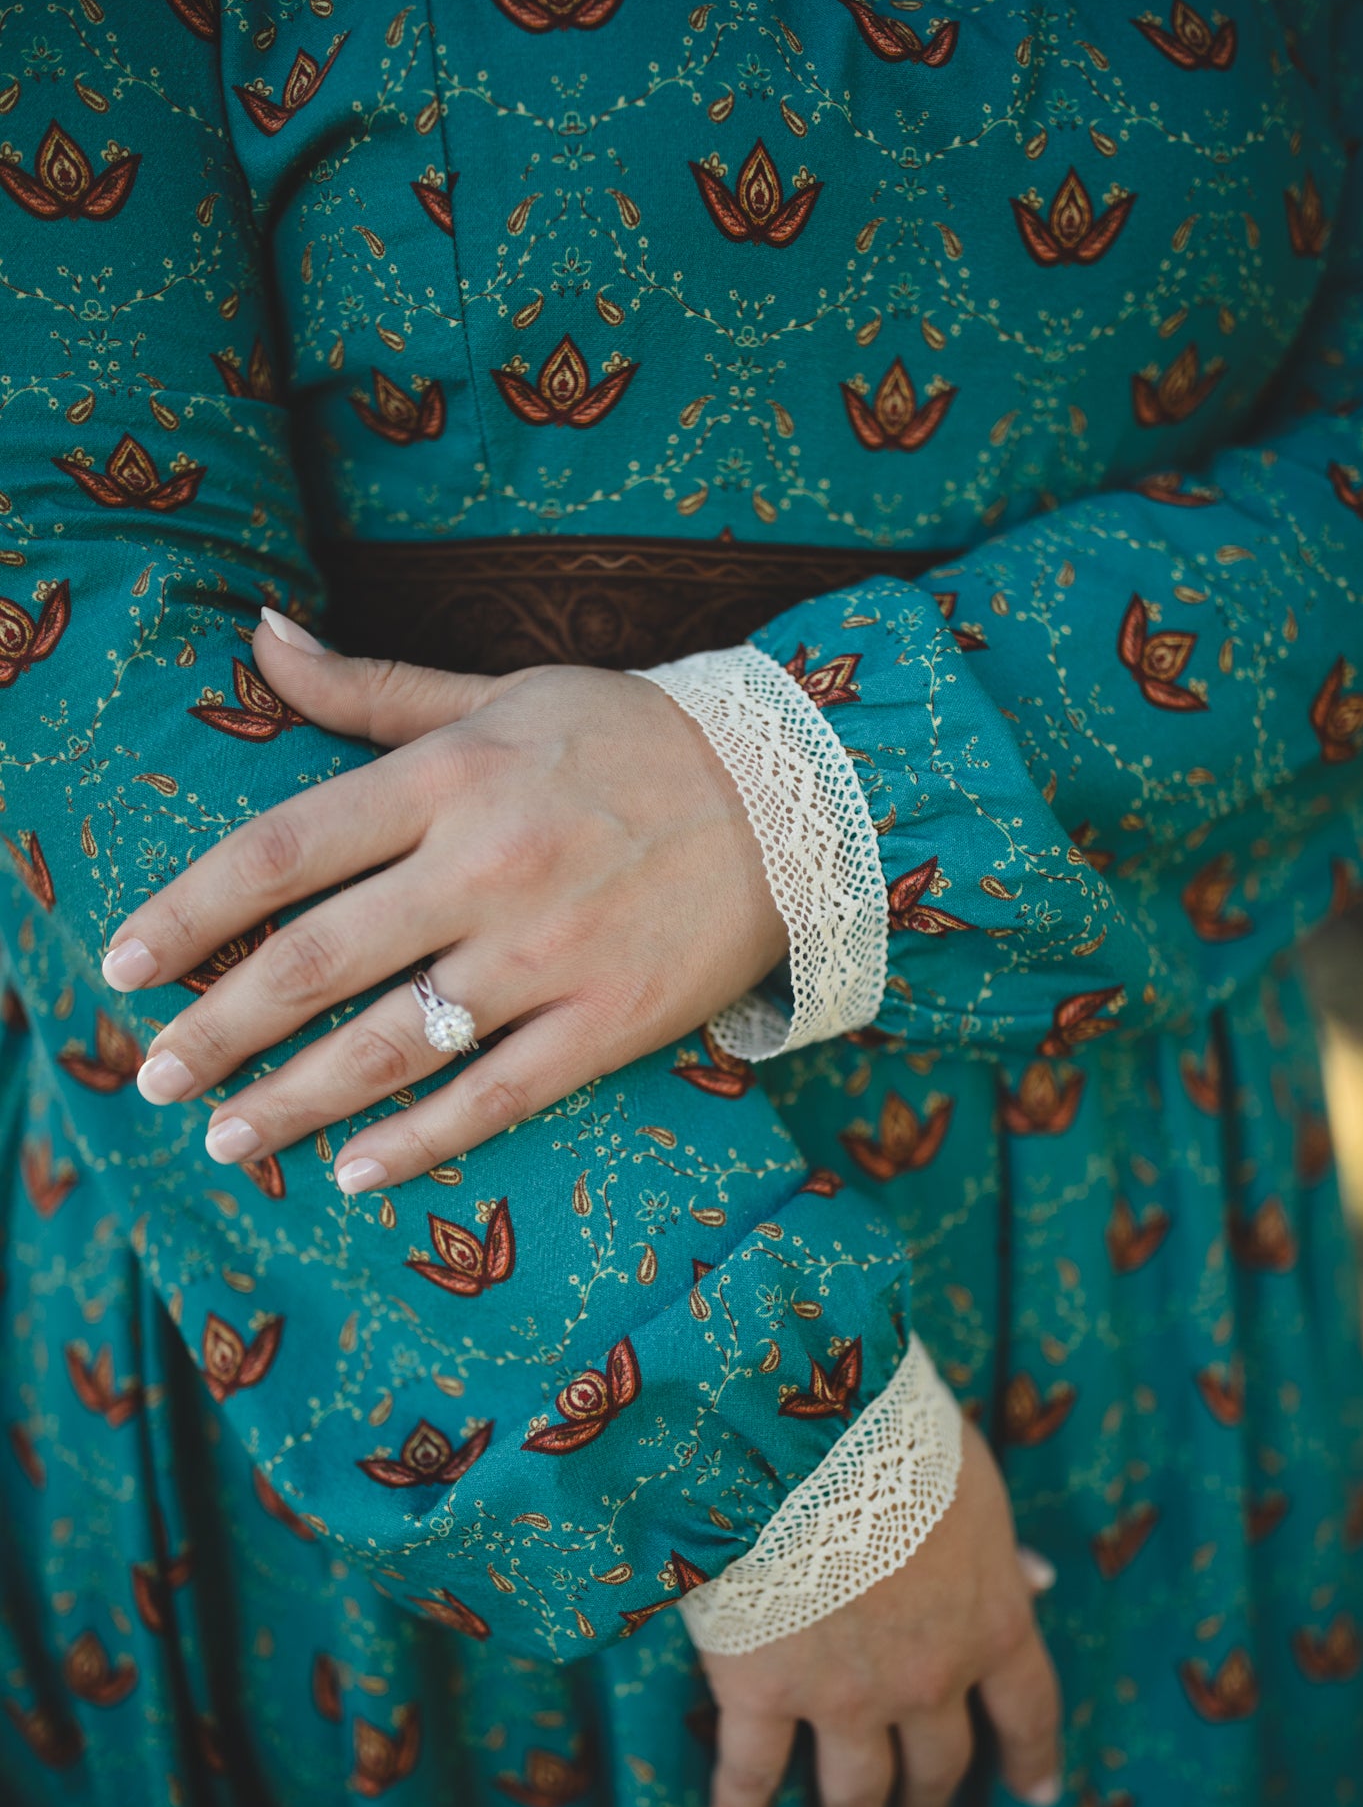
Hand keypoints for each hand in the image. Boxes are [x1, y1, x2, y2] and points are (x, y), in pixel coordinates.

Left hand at [102, 612, 786, 1190]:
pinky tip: (351, 1171)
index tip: (124, 966)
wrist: (795, 796)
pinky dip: (415, 1141)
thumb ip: (370, 688)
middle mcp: (486, 867)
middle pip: (316, 962)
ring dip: (293, 1101)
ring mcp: (548, 955)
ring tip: (227, 1140)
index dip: (189, 913)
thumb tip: (256, 635)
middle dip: (217, 1029)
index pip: (282, 851)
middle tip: (153, 1078)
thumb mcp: (500, 695)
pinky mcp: (608, 1025)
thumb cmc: (630, 737)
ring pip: (390, 1045)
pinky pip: (493, 1097)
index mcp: (449, 779)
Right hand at [701, 1421, 1060, 1806]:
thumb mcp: (972, 1482)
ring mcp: (842, 1698)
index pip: (1027, 1707)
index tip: (1034, 1794)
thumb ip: (999, 1546)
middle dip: (934, 1799)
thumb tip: (1039, 1580)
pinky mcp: (759, 1694)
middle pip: (940, 1761)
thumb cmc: (893, 1442)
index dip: (1031, 1754)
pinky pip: (749, 1775)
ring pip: (856, 1787)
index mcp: (988, 1622)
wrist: (800, 1447)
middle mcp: (925, 1680)